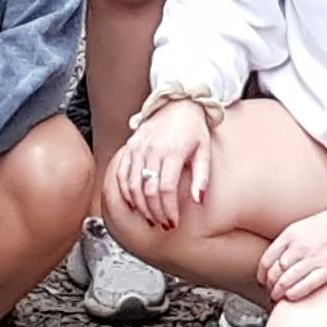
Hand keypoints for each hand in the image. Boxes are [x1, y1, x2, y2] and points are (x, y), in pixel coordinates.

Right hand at [109, 102, 215, 232]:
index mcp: (173, 151)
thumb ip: (202, 177)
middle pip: (148, 190)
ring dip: (140, 206)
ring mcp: (138, 148)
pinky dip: (125, 191)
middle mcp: (152, 150)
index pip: (166, 189)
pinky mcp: (130, 146)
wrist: (177, 102)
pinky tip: (133, 203)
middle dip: (154, 212)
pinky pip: (122, 173)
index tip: (172, 222)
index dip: (168, 209)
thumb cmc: (193, 127)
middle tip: (162, 224)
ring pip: (133, 185)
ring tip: (150, 218)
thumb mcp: (204, 150)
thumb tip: (199, 200)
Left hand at [258, 207, 326, 301]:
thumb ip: (291, 241)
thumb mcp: (306, 225)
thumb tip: (280, 258)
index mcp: (291, 234)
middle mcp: (299, 247)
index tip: (263, 280)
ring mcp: (312, 259)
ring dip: (279, 293)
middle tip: (270, 291)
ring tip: (279, 297)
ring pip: (285, 282)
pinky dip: (293, 295)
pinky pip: (303, 287)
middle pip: (274, 273)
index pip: (266, 260)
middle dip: (269, 286)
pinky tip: (292, 297)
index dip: (262, 274)